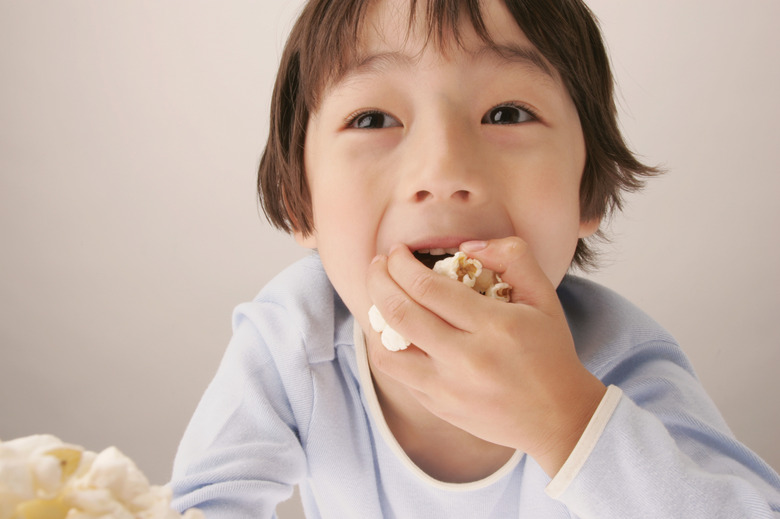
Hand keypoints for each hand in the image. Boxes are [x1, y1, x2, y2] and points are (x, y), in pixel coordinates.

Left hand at [366, 237, 605, 475]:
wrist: (557, 418)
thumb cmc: (550, 352)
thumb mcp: (544, 296)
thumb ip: (513, 257)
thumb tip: (466, 247)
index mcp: (495, 326)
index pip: (427, 287)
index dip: (402, 264)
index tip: (397, 252)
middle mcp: (466, 358)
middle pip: (400, 312)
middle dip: (379, 279)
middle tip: (377, 264)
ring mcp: (448, 387)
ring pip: (387, 350)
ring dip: (373, 316)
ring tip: (377, 297)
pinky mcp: (438, 406)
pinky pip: (397, 374)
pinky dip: (384, 347)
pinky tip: (389, 329)